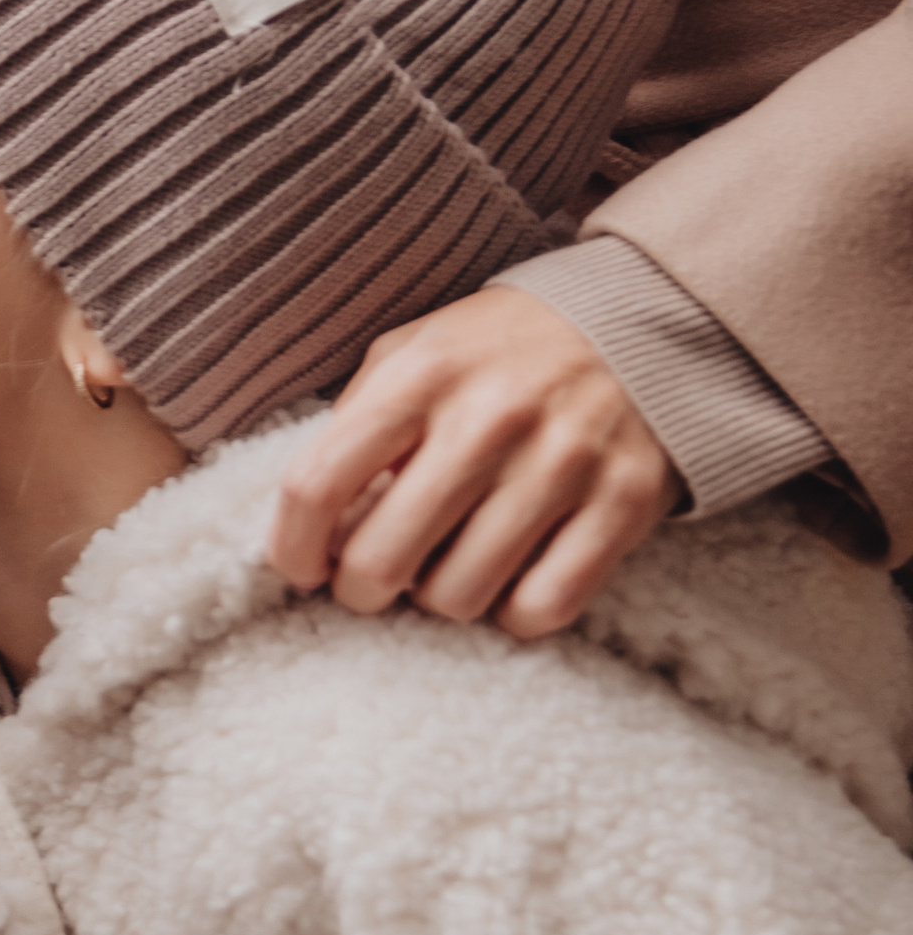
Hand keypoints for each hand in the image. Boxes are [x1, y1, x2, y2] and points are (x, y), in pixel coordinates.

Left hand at [269, 289, 674, 641]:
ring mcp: (561, 464)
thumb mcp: (416, 350)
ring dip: (441, 598)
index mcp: (421, 376)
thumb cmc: (501, 352)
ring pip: (459, 597)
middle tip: (375, 579)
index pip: (317, 485)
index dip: (292, 548)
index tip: (301, 568)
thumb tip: (311, 517)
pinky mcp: (624, 504)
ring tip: (450, 565)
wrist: (641, 322)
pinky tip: (511, 579)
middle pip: (381, 561)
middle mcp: (489, 419)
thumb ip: (358, 419)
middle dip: (362, 589)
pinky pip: (542, 608)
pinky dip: (515, 612)